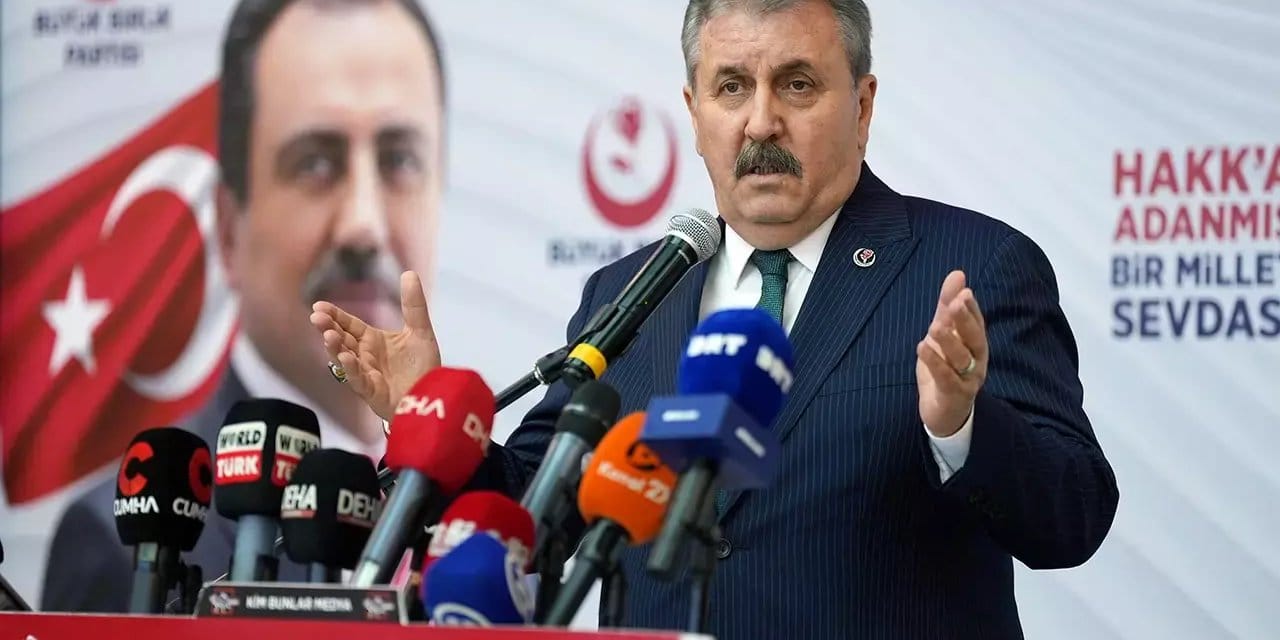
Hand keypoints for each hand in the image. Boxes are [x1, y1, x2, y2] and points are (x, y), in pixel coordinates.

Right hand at [309, 271, 441, 420]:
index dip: (335, 315)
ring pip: (344, 359)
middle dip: (328, 328)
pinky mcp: (371, 392)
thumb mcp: (420, 331)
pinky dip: (351, 369)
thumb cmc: (423, 367)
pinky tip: (346, 357)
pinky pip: (358, 380)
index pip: (349, 325)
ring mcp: (365, 374)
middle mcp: (365, 356)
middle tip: (316, 317)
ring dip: (335, 347)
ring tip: (328, 335)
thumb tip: (409, 273)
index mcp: (372, 340)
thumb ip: (414, 305)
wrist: (432, 396)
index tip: (318, 306)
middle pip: (342, 339)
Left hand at [916, 270, 987, 436]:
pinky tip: (923, 347)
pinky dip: (935, 363)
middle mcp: (976, 360)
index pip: (976, 323)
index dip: (971, 308)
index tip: (964, 291)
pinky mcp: (953, 394)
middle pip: (974, 338)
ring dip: (949, 341)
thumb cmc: (946, 367)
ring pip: (960, 358)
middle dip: (965, 320)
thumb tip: (957, 274)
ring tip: (935, 326)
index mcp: (975, 344)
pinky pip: (945, 378)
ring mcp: (967, 379)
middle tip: (956, 303)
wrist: (945, 411)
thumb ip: (947, 306)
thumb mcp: (943, 334)